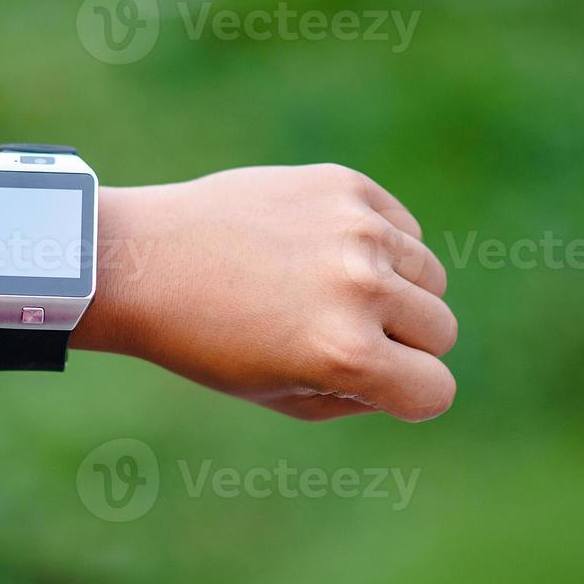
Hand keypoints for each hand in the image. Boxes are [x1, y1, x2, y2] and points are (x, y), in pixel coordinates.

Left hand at [78, 164, 456, 421]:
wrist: (143, 261)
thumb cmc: (208, 342)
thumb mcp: (283, 397)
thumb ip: (363, 395)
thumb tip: (419, 367)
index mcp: (344, 355)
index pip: (436, 390)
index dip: (406, 394)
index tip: (372, 382)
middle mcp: (358, 289)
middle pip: (440, 329)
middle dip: (403, 342)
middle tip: (341, 332)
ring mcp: (355, 230)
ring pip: (430, 275)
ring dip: (395, 290)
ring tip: (328, 289)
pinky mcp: (344, 185)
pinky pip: (402, 228)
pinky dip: (380, 244)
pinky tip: (322, 249)